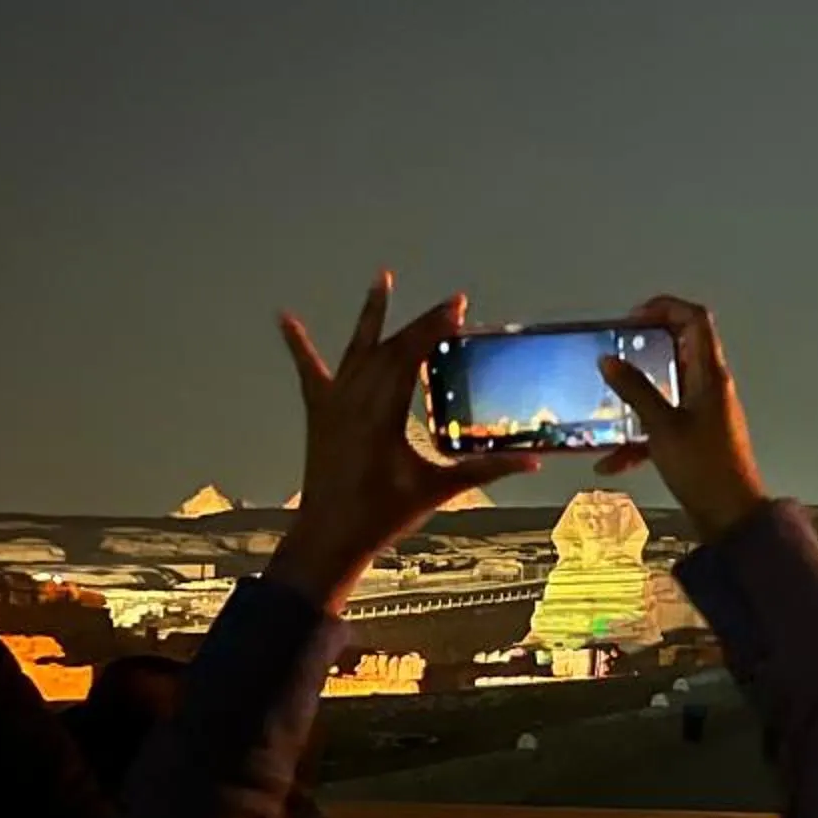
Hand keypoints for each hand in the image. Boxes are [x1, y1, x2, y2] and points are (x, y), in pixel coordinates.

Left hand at [270, 274, 540, 611]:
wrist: (329, 538)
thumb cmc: (382, 515)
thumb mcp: (437, 490)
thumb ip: (484, 470)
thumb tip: (532, 461)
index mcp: (382, 415)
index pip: (411, 357)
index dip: (434, 329)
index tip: (458, 309)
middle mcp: (355, 400)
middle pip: (391, 348)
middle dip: (421, 323)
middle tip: (450, 304)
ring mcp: (334, 404)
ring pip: (357, 350)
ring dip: (372, 314)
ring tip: (382, 280)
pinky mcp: (319, 414)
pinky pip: (310, 372)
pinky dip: (298, 345)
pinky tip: (285, 319)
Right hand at [596, 296, 766, 541]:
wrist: (732, 519)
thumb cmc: (703, 469)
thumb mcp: (662, 428)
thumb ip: (635, 391)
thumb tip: (608, 359)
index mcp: (710, 375)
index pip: (695, 319)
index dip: (664, 307)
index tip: (630, 319)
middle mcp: (710, 387)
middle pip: (680, 348)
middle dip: (643, 347)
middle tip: (612, 350)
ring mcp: (704, 412)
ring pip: (666, 388)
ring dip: (636, 395)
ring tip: (604, 403)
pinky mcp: (695, 437)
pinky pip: (663, 424)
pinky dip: (638, 436)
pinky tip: (612, 462)